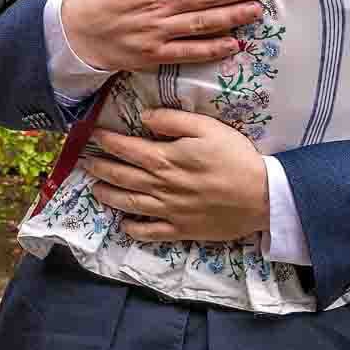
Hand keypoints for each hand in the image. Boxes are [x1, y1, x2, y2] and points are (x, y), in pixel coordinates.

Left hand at [83, 109, 269, 242]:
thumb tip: (144, 117)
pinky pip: (150, 232)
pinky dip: (133, 229)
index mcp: (166, 159)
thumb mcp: (207, 127)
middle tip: (86, 162)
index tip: (94, 135)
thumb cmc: (235, 157)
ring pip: (129, 204)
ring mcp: (169, 211)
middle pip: (122, 176)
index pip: (127, 149)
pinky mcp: (181, 229)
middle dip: (100, 168)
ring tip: (95, 189)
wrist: (262, 196)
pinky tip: (124, 224)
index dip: (107, 141)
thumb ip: (173, 120)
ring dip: (108, 196)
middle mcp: (161, 186)